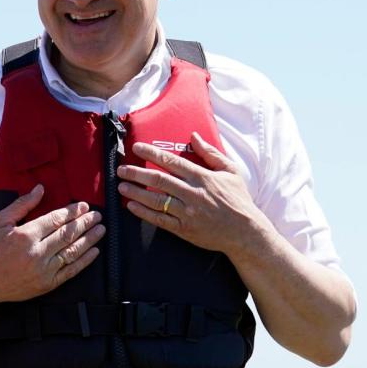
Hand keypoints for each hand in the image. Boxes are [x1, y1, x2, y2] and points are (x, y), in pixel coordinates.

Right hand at [0, 184, 104, 303]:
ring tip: (101, 230)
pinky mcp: (47, 284)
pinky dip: (85, 261)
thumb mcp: (0, 221)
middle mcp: (37, 252)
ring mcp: (44, 270)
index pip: (56, 219)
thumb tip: (40, 189)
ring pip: (73, 251)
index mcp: (26, 235)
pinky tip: (95, 251)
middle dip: (85, 223)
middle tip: (98, 216)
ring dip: (90, 239)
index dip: (72, 212)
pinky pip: (71, 271)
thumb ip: (21, 205)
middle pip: (68, 234)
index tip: (84, 206)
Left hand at [117, 132, 267, 255]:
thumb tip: (193, 136)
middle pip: (158, 180)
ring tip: (121, 186)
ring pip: (155, 200)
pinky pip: (159, 220)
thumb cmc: (238, 199)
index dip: (152, 154)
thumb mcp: (231, 171)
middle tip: (121, 169)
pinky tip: (132, 206)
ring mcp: (187, 213)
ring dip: (136, 192)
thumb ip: (211, 153)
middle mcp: (192, 193)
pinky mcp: (184, 229)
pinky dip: (144, 213)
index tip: (137, 148)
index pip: (171, 161)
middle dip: (137, 173)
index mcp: (202, 177)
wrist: (245, 232)